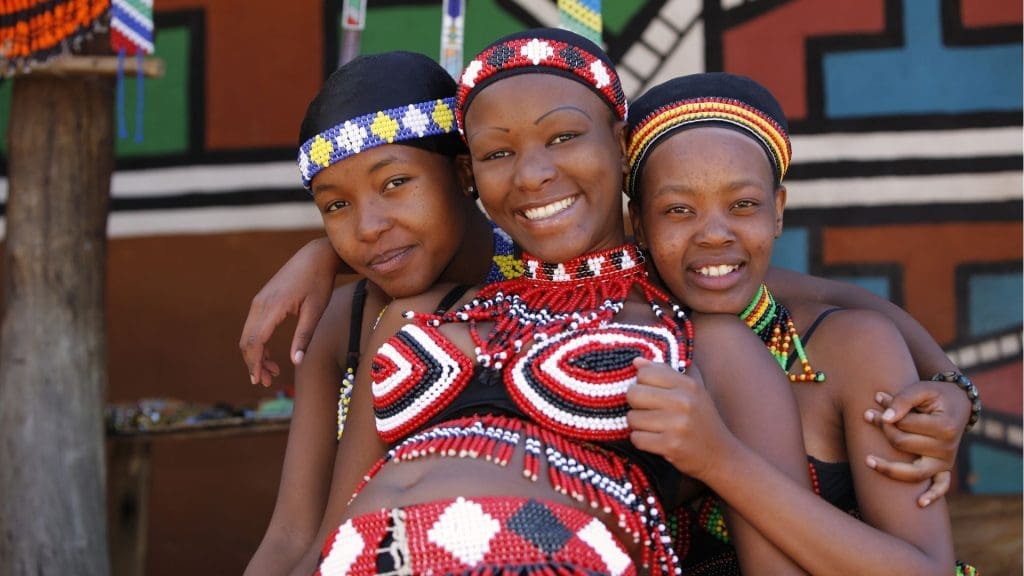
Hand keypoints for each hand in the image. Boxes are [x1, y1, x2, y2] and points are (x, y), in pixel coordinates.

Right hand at [239, 238, 341, 386]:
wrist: (315, 257)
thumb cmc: (319, 283)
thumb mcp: (315, 311)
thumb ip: (304, 336)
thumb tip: (296, 362)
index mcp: (272, 307)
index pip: (255, 341)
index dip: (254, 364)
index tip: (260, 381)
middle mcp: (260, 304)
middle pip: (247, 340)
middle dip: (253, 364)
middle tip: (267, 382)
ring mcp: (259, 301)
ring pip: (248, 335)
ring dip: (255, 355)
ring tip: (272, 372)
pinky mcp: (262, 300)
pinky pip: (253, 326)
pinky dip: (258, 344)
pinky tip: (270, 356)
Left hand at [626, 358, 734, 480]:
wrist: (721, 456)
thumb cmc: (702, 421)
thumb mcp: (691, 392)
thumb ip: (664, 373)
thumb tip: (637, 362)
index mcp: (688, 385)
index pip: (645, 373)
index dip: (642, 384)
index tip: (651, 394)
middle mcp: (684, 401)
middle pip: (634, 393)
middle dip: (636, 405)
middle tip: (649, 413)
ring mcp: (678, 424)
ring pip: (632, 417)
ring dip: (638, 425)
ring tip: (655, 428)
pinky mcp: (671, 445)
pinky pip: (636, 438)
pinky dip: (641, 441)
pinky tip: (655, 441)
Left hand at [863, 380, 968, 505]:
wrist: (958, 403)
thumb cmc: (936, 395)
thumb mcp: (921, 389)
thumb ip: (903, 400)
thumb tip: (885, 419)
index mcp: (944, 427)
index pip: (904, 426)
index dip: (885, 416)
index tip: (872, 406)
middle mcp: (948, 448)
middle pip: (904, 445)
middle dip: (883, 431)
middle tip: (867, 415)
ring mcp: (946, 461)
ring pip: (915, 472)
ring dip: (890, 469)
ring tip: (867, 461)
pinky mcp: (945, 468)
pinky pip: (941, 486)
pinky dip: (933, 495)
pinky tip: (920, 504)